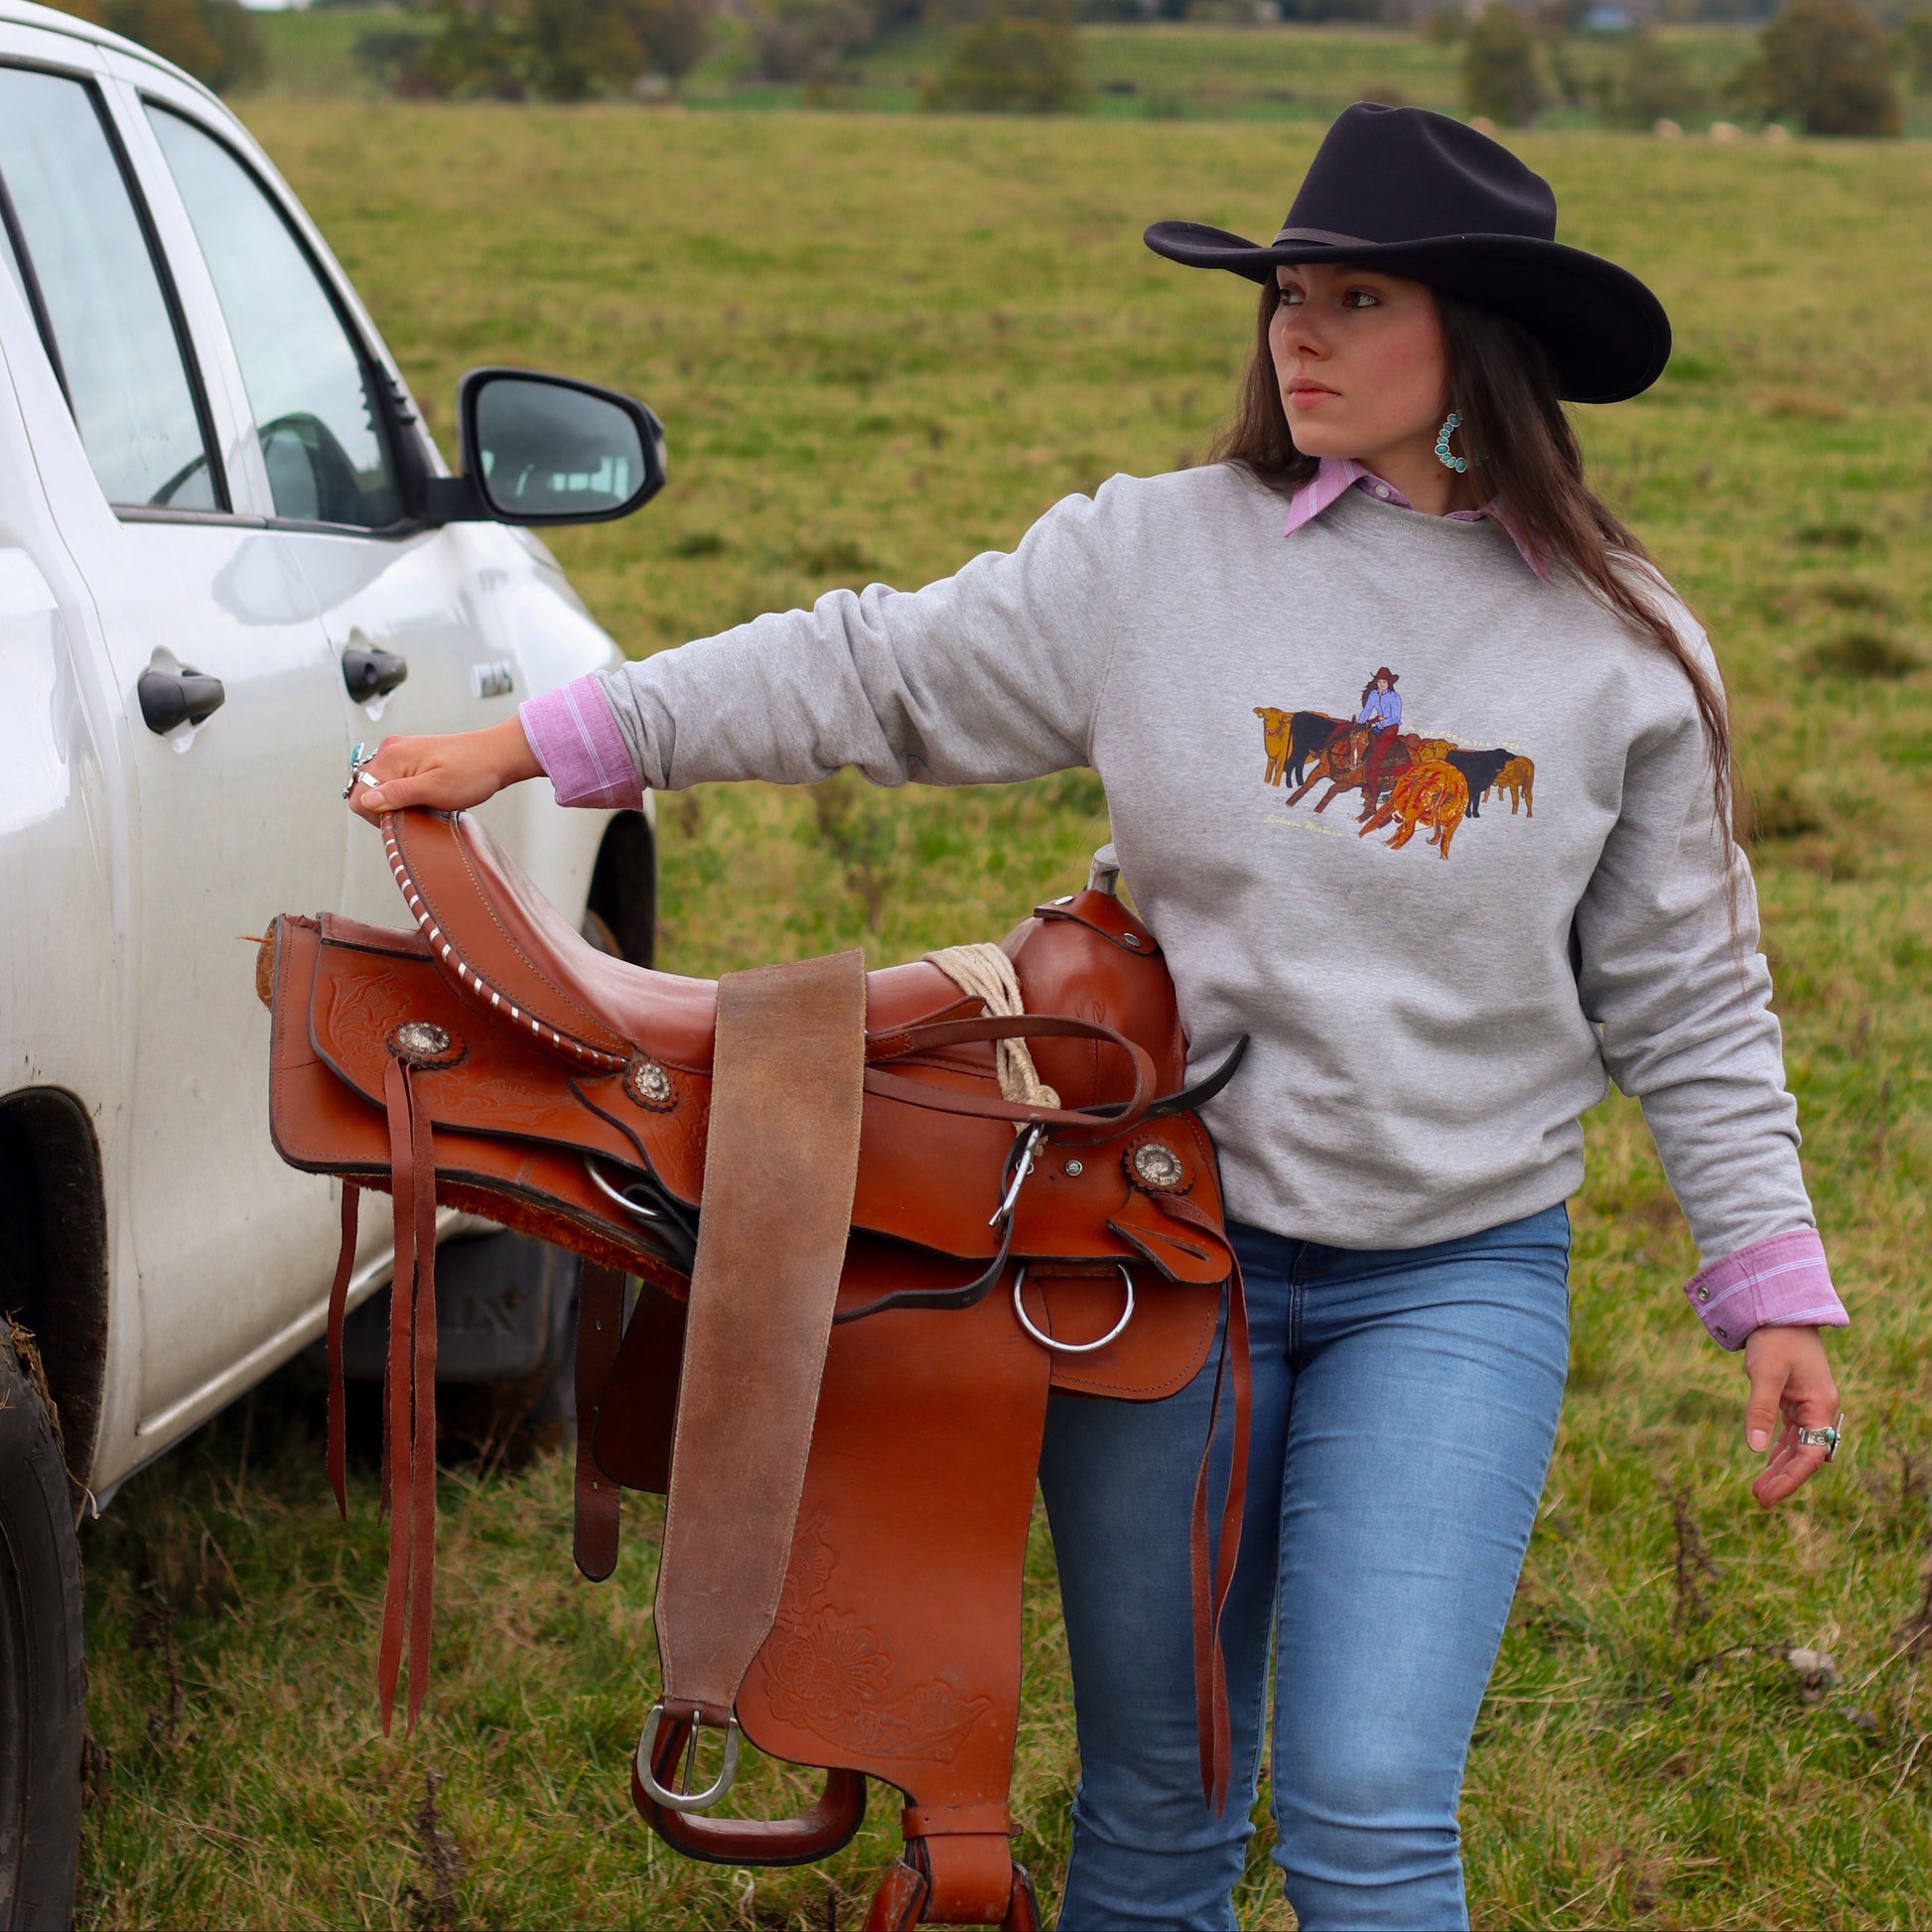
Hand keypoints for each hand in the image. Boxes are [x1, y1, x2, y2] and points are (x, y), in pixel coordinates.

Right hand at [347, 716, 542, 822]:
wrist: (498, 755)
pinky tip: (426, 796)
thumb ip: (399, 794)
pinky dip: (405, 793)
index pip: (359, 796)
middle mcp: (389, 749)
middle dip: (387, 808)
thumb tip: (366, 802)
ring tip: (425, 804)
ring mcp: (400, 751)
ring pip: (380, 787)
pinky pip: (394, 780)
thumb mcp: (436, 790)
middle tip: (418, 812)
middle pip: (366, 791)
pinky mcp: (411, 755)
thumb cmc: (473, 773)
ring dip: (397, 801)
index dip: (377, 816)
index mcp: (391, 756)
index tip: (405, 818)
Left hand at [1741, 1325, 1839, 1508]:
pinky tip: (1766, 1463)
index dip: (1792, 1478)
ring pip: (1795, 1446)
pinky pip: (1789, 1433)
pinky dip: (1777, 1449)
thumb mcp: (1766, 1374)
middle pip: (1804, 1455)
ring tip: (1758, 1490)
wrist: (1779, 1311)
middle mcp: (1819, 1410)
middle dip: (1784, 1479)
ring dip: (1779, 1467)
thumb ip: (1761, 1410)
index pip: (1811, 1455)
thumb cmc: (1776, 1340)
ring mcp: (1808, 1405)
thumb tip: (1756, 1448)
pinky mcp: (1795, 1400)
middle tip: (1759, 1500)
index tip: (1770, 1495)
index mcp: (1821, 1407)